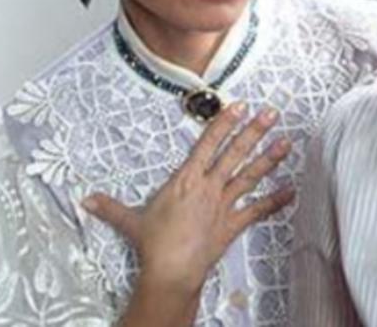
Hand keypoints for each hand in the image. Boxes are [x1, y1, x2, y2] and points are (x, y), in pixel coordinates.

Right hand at [82, 102, 294, 292]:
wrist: (171, 271)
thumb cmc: (152, 244)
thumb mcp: (130, 221)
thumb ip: (110, 207)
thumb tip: (85, 200)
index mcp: (186, 180)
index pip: (207, 144)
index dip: (223, 123)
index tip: (239, 105)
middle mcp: (208, 187)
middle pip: (235, 154)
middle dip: (254, 131)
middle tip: (271, 113)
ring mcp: (224, 205)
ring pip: (250, 176)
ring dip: (269, 159)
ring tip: (286, 142)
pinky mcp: (233, 224)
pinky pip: (258, 210)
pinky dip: (276, 201)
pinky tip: (292, 190)